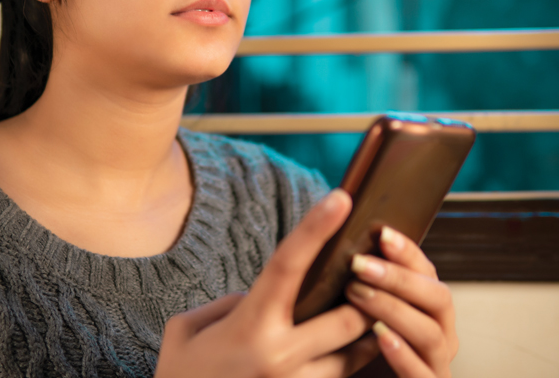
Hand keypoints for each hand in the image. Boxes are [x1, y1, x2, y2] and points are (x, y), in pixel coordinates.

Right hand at [155, 189, 379, 377]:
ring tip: (375, 308)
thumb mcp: (188, 329)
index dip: (315, 228)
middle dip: (366, 292)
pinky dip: (352, 359)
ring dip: (368, 329)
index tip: (340, 198)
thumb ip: (228, 304)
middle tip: (377, 268)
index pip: (288, 265)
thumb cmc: (182, 375)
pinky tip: (357, 344)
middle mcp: (279, 357)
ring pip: (354, 354)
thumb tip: (263, 294)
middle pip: (346, 317)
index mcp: (249, 325)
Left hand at [344, 227, 457, 377]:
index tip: (381, 233)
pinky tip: (380, 337)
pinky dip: (402, 354)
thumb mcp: (366, 314)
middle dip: (398, 278)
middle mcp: (441, 333)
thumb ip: (367, 286)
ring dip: (394, 310)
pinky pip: (422, 373)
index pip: (427, 272)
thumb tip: (342, 248)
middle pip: (436, 297)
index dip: (407, 251)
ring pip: (429, 332)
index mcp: (429, 308)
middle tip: (360, 264)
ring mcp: (438, 363)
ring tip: (360, 294)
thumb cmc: (362, 354)